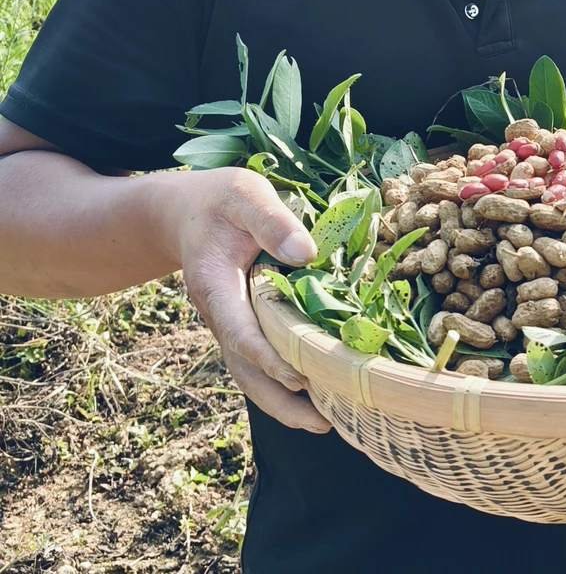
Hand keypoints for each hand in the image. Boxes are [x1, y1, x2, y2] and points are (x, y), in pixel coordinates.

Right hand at [159, 167, 331, 433]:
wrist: (185, 212)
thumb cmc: (219, 202)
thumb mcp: (244, 195)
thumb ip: (271, 220)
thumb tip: (306, 253)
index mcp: (215, 287)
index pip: (240, 332)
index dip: (268, 357)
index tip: (300, 377)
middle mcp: (220, 315)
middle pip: (244, 369)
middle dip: (280, 401)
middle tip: (323, 423)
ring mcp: (230, 323)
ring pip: (251, 373)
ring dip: (283, 402)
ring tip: (325, 422)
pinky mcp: (244, 323)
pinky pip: (260, 360)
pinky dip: (283, 382)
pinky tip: (316, 392)